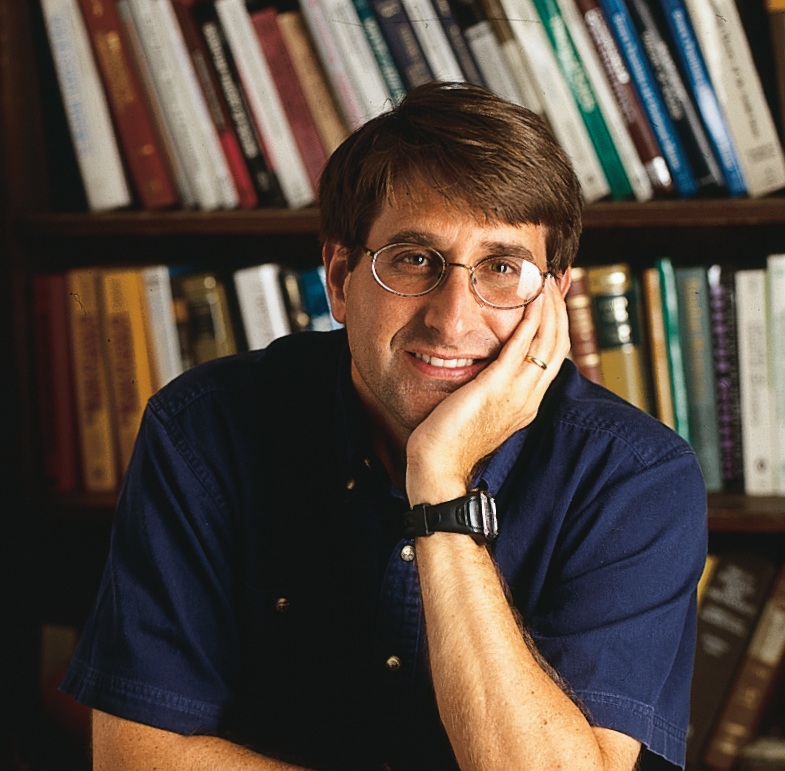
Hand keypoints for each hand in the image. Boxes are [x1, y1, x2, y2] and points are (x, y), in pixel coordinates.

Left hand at [405, 276, 569, 503]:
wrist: (438, 467)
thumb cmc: (449, 441)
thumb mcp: (478, 408)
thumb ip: (489, 387)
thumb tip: (484, 365)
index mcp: (526, 402)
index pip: (554, 356)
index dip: (557, 324)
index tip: (551, 299)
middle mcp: (529, 397)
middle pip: (559, 344)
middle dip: (559, 310)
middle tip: (553, 281)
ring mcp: (517, 394)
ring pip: (548, 342)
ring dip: (549, 308)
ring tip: (544, 281)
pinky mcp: (497, 388)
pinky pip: (522, 347)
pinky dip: (530, 320)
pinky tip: (530, 300)